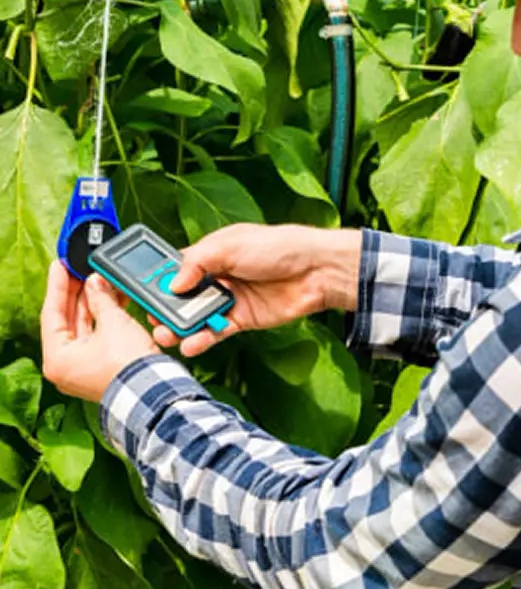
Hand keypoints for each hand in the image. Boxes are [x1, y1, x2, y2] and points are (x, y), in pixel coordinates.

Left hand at [41, 262, 159, 402]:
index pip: (52, 313)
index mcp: (58, 358)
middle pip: (67, 321)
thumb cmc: (128, 364)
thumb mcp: (113, 323)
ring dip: (94, 304)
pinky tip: (113, 300)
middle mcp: (66, 366)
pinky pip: (97, 337)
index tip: (61, 265)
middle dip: (77, 294)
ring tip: (101, 281)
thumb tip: (96, 282)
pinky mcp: (102, 368)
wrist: (154, 390)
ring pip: (84, 328)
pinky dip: (104, 319)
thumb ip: (101, 298)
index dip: (57, 286)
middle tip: (81, 270)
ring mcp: (84, 368)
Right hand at [150, 224, 361, 357]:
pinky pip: (215, 331)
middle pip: (182, 296)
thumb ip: (197, 262)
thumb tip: (173, 282)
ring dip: (179, 327)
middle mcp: (218, 277)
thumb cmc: (279, 247)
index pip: (176, 267)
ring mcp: (229, 299)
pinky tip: (190, 344)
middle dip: (164, 308)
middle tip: (150, 318)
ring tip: (166, 335)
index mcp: (212, 253)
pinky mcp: (242, 319)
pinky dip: (202, 339)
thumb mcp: (231, 244)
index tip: (138, 291)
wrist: (315, 270)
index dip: (157, 279)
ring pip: (196, 316)